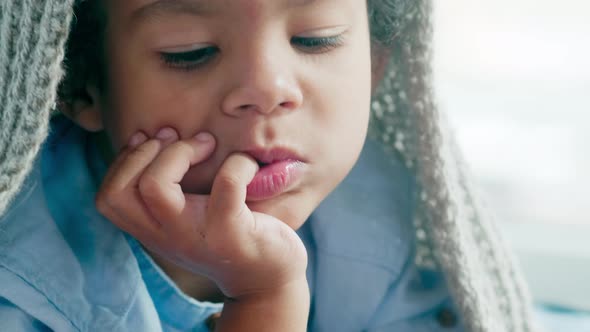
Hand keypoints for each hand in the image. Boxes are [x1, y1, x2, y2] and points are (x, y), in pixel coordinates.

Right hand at [95, 127, 307, 298]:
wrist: (267, 280)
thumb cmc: (230, 234)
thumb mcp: (190, 216)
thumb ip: (171, 190)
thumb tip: (160, 132)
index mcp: (153, 231)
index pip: (108, 199)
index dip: (123, 161)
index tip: (153, 142)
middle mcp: (167, 237)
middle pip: (118, 194)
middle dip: (142, 153)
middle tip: (176, 140)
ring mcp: (197, 236)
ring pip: (155, 188)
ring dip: (179, 153)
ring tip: (207, 145)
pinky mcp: (232, 233)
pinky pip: (226, 184)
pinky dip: (238, 163)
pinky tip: (247, 165)